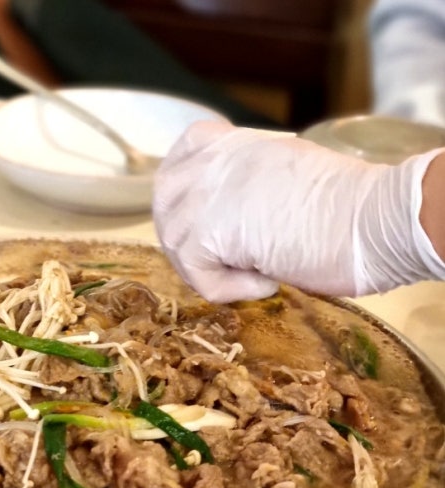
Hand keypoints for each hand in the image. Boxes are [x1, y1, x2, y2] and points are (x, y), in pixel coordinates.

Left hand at [152, 121, 444, 302]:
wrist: (373, 219)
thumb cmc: (350, 206)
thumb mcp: (287, 177)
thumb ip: (250, 185)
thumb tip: (234, 217)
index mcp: (236, 144)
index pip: (188, 146)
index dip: (187, 179)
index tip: (208, 207)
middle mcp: (214, 163)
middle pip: (166, 199)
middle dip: (188, 235)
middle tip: (227, 261)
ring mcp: (205, 195)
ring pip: (176, 244)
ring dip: (212, 268)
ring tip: (259, 271)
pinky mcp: (206, 232)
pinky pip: (196, 276)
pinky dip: (229, 291)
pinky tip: (268, 280)